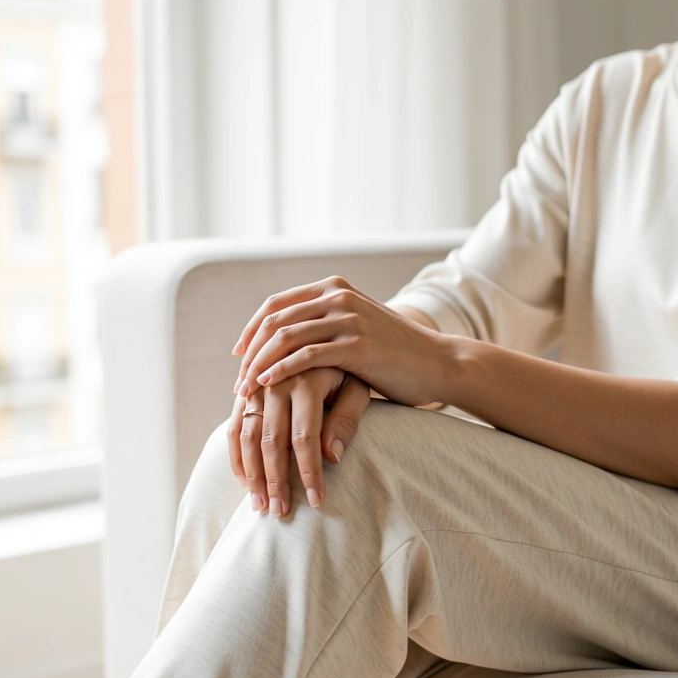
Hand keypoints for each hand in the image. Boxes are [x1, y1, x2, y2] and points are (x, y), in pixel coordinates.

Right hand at [227, 365, 371, 516]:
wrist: (318, 335)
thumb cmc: (347, 369)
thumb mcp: (357, 386)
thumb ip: (347, 419)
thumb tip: (332, 456)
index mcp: (308, 379)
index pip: (305, 437)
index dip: (310, 472)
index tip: (317, 502)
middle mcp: (277, 381)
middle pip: (272, 441)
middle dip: (276, 481)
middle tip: (280, 513)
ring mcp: (256, 386)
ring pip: (248, 437)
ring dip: (252, 475)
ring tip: (260, 505)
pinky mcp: (244, 392)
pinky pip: (234, 427)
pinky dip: (236, 457)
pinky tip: (244, 482)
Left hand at [231, 276, 448, 406]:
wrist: (439, 364)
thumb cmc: (396, 356)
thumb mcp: (356, 329)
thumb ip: (326, 326)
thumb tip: (287, 341)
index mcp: (335, 288)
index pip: (277, 304)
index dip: (251, 329)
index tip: (238, 355)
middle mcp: (339, 296)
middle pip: (275, 320)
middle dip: (250, 351)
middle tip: (237, 380)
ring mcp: (348, 318)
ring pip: (286, 337)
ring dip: (259, 364)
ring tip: (245, 390)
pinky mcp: (357, 344)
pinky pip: (306, 355)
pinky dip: (281, 370)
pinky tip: (267, 385)